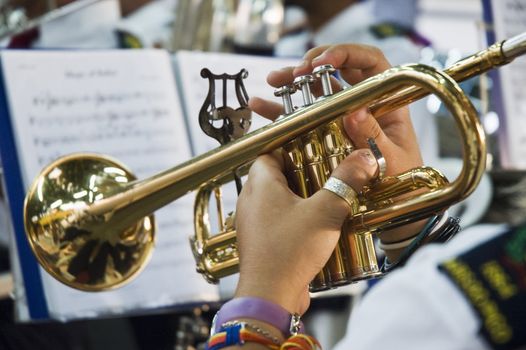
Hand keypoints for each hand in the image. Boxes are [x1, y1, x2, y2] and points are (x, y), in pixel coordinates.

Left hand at [235, 149, 378, 314]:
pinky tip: (316, 227)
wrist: (270, 295)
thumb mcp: (326, 211)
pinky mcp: (261, 242)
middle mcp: (251, 201)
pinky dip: (295, 219)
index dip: (293, 148)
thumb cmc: (290, 251)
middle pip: (275, 175)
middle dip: (302, 174)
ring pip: (277, 200)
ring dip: (300, 198)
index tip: (315, 149)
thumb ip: (345, 182)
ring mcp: (253, 223)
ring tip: (325, 200)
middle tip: (326, 175)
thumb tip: (363, 158)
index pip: (270, 152)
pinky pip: (278, 221)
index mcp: (260, 184)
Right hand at [249, 44, 424, 243]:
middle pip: (337, 72)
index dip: (347, 53)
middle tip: (294, 72)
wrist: (398, 208)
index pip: (370, 64)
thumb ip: (372, 136)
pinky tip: (261, 106)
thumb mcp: (390, 161)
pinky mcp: (324, 135)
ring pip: (316, 91)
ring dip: (293, 84)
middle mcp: (363, 106)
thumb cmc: (403, 184)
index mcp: (387, 103)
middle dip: (312, 65)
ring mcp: (342, 119)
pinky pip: (302, 117)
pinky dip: (282, 112)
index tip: (324, 61)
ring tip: (273, 82)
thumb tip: (353, 111)